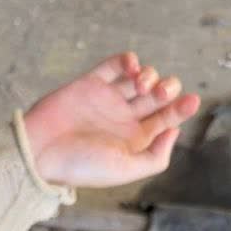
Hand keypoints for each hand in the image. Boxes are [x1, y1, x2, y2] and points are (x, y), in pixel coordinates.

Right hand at [22, 52, 199, 187]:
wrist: (40, 152)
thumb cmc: (80, 166)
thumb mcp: (124, 170)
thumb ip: (155, 158)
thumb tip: (174, 131)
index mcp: (132, 141)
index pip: (165, 120)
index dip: (181, 108)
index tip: (190, 101)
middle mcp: (122, 119)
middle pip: (158, 96)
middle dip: (167, 89)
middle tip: (160, 93)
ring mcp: (107, 100)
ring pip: (141, 78)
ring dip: (150, 75)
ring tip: (142, 84)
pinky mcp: (91, 83)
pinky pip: (115, 65)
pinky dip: (128, 60)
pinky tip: (132, 66)